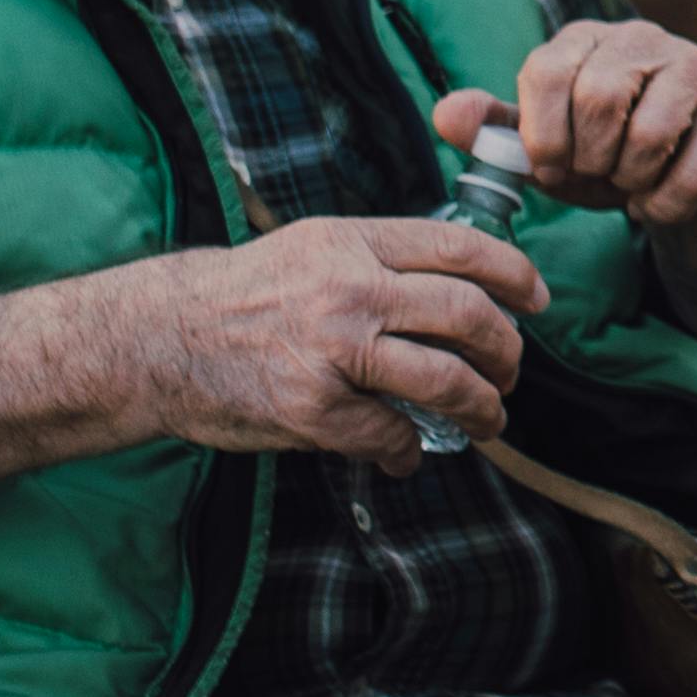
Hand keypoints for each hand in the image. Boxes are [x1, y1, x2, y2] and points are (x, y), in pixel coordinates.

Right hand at [105, 211, 541, 466]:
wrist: (160, 337)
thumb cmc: (242, 294)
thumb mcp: (314, 248)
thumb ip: (381, 260)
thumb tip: (460, 287)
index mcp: (354, 242)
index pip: (462, 248)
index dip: (515, 275)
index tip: (536, 300)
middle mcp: (349, 289)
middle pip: (467, 315)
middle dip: (506, 350)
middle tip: (511, 371)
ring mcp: (332, 350)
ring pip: (445, 379)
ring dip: (481, 407)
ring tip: (487, 420)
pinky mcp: (312, 408)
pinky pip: (390, 435)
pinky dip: (409, 451)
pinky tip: (407, 455)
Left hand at [446, 21, 696, 395]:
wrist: (683, 193)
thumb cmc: (605, 161)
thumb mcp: (545, 151)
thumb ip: (496, 133)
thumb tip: (447, 112)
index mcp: (586, 38)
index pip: (548, 71)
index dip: (543, 135)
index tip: (551, 166)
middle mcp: (643, 36)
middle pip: (600, 98)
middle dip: (590, 161)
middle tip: (597, 176)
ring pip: (649, 135)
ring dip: (631, 183)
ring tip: (632, 183)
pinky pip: (692, 170)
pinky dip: (666, 205)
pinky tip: (663, 198)